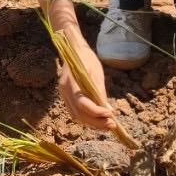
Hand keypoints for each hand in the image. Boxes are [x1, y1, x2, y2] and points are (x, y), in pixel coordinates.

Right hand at [52, 12, 118, 131]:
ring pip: (76, 116)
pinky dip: (86, 118)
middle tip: (112, 125)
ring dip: (92, 123)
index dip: (96, 112)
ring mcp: (63, 95)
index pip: (82, 103)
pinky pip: (75, 112)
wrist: (73, 50)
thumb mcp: (97, 72)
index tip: (110, 115)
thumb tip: (109, 111)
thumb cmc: (87, 59)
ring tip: (107, 125)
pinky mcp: (66, 97)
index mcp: (71, 82)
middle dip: (96, 122)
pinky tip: (98, 119)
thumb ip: (101, 92)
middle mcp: (64, 91)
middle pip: (78, 113)